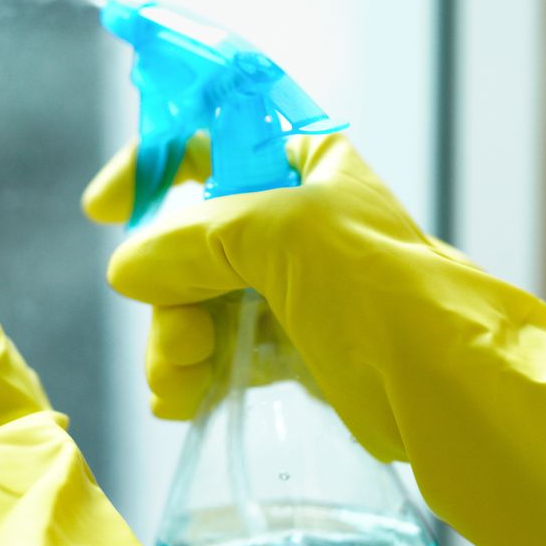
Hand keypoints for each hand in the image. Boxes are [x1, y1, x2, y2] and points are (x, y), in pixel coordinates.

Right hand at [83, 131, 483, 460]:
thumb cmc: (375, 290)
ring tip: (182, 383)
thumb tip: (128, 270)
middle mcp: (299, 219)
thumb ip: (189, 240)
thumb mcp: (276, 232)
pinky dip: (196, 374)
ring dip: (174, 342)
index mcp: (304, 163)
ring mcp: (297, 286)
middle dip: (166, 293)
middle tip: (177, 338)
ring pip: (197, 302)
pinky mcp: (300, 350)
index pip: (207, 145)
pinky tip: (185, 401)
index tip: (102, 209)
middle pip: (189, 241)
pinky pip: (223, 351)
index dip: (149, 168)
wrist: (443, 388)